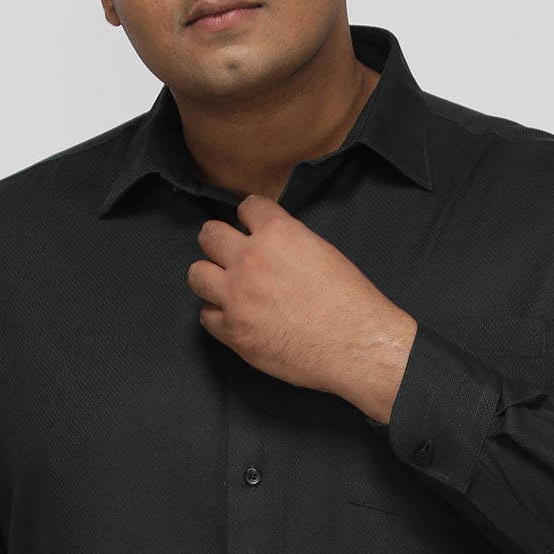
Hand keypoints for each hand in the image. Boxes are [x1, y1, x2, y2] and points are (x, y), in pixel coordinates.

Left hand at [187, 194, 415, 421]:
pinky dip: (218, 314)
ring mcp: (236, 296)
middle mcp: (250, 259)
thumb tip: (268, 244)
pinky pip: (206, 315)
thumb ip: (287, 241)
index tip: (250, 226)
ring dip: (210, 276)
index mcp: (278, 233)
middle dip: (219, 242)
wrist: (357, 346)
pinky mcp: (233, 331)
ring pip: (197, 274)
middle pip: (210, 235)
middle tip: (228, 253)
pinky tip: (235, 316)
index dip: (250, 218)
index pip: (246, 206)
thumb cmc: (350, 303)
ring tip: (226, 285)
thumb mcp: (322, 251)